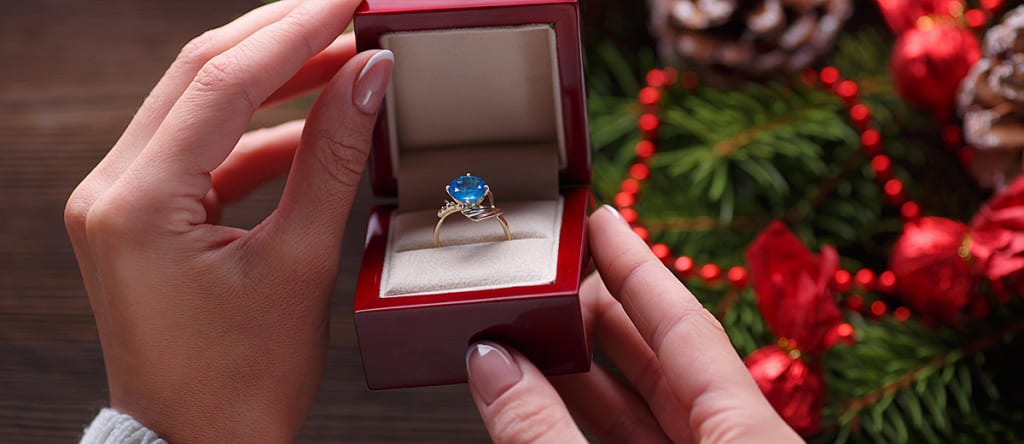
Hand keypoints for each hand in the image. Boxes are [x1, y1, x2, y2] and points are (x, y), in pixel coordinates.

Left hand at [64, 1, 392, 440]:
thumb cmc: (240, 384)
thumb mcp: (299, 263)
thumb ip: (333, 159)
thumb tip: (367, 80)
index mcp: (139, 202)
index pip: (223, 79)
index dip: (296, 30)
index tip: (350, 1)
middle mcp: (112, 189)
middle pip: (200, 73)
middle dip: (281, 36)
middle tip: (348, 14)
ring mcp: (120, 200)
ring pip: (200, 105)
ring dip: (273, 81)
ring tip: (344, 64)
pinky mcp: (140, 215)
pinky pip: (202, 150)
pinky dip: (259, 133)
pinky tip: (312, 128)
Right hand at [466, 206, 802, 442]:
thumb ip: (543, 431)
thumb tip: (494, 365)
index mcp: (752, 439)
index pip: (689, 326)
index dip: (639, 267)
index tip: (604, 220)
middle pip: (670, 360)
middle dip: (607, 313)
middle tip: (556, 276)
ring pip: (651, 408)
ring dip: (590, 372)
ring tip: (536, 335)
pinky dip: (592, 420)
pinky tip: (550, 402)